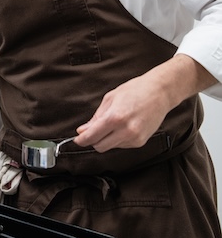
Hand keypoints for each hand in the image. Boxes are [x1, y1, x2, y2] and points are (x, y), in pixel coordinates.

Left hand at [75, 55, 214, 152]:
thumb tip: (84, 130)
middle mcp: (126, 130)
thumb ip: (96, 117)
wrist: (160, 92)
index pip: (92, 136)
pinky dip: (118, 139)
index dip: (82, 140)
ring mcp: (135, 138)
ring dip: (106, 139)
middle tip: (91, 131)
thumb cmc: (136, 90)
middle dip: (93, 141)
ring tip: (114, 123)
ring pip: (111, 147)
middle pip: (100, 147)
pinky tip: (123, 126)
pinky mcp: (141, 142)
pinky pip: (122, 145)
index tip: (77, 140)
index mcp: (115, 117)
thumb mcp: (110, 99)